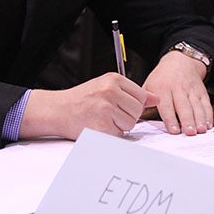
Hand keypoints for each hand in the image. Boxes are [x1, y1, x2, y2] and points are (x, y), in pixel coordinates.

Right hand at [19, 73, 158, 139]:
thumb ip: (131, 92)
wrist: (57, 110)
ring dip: (120, 126)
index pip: (141, 95)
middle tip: (109, 114)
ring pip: (130, 124)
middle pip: (137, 111)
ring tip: (103, 119)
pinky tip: (98, 126)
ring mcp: (105, 108)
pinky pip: (119, 134)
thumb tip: (156, 99)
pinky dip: (111, 134)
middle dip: (127, 116)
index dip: (134, 105)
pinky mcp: (101, 126)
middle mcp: (110, 91)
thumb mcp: (106, 87)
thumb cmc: (82, 99)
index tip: (121, 106)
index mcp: (113, 79)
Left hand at [143, 50, 212, 135]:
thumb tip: (134, 117)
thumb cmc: (162, 77)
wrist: (180, 60)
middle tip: (189, 132)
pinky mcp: (201, 91)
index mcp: (163, 88)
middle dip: (187, 120)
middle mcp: (178, 89)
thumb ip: (143, 102)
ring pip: (196, 106)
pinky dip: (208, 114)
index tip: (174, 130)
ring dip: (199, 119)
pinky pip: (206, 103)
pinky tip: (208, 124)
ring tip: (200, 130)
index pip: (167, 106)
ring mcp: (191, 90)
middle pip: (184, 106)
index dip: (170, 119)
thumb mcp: (149, 84)